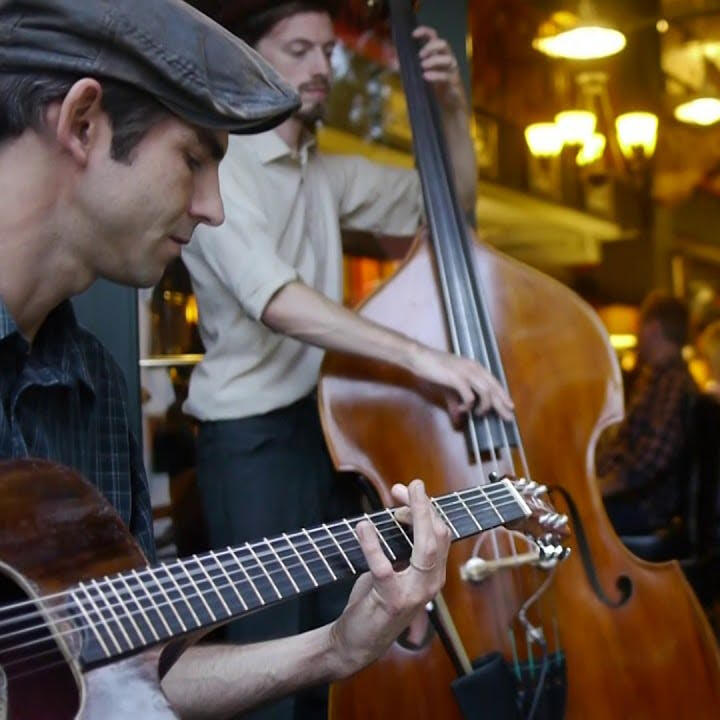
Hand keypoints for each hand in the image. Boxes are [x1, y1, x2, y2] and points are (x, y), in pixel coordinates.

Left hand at [329, 480, 450, 675]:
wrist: (357, 642)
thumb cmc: (375, 602)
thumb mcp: (393, 570)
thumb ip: (400, 545)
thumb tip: (398, 510)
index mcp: (433, 574)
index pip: (439, 534)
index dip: (426, 508)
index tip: (408, 490)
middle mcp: (431, 583)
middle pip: (437, 535)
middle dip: (424, 505)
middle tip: (411, 484)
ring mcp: (415, 593)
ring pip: (424, 546)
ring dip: (414, 514)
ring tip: (398, 493)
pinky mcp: (392, 601)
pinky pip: (384, 567)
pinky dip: (372, 544)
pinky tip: (363, 527)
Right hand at [410, 342, 513, 423]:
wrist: (420, 357)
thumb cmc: (434, 369)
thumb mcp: (448, 387)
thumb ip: (455, 402)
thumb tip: (459, 418)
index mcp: (475, 367)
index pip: (494, 382)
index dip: (503, 395)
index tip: (510, 407)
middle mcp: (474, 368)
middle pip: (494, 388)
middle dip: (502, 404)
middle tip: (509, 417)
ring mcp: (466, 373)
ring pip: (486, 392)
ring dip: (484, 406)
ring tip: (479, 414)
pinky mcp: (456, 379)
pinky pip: (469, 396)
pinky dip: (468, 406)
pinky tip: (461, 409)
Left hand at [414, 26, 465, 110]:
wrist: (449, 106)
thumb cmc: (434, 89)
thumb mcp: (420, 76)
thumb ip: (408, 68)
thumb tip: (393, 61)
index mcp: (437, 54)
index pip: (433, 36)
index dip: (424, 32)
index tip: (413, 34)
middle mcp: (447, 58)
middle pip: (443, 44)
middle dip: (431, 47)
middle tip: (420, 56)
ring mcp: (452, 70)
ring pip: (447, 58)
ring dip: (434, 60)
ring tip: (423, 66)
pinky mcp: (454, 82)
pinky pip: (446, 76)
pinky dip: (436, 75)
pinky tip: (426, 76)